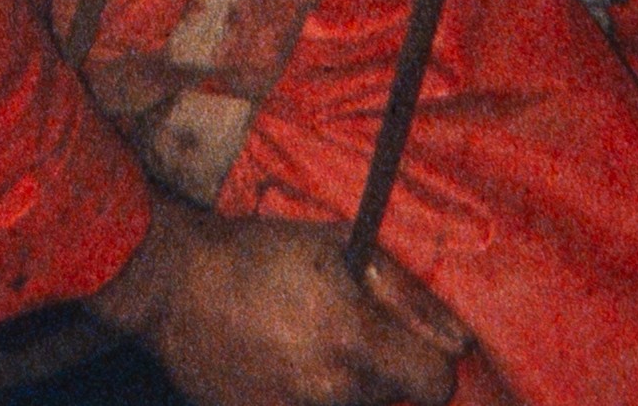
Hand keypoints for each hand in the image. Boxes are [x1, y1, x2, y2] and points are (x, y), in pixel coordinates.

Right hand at [84, 194, 468, 405]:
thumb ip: (406, 294)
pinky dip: (312, 395)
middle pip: (397, 402)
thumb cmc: (263, 255)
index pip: (436, 384)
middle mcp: (332, 392)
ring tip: (315, 344)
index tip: (412, 340)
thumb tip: (461, 340)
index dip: (433, 360)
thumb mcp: (341, 247)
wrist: (176, 286)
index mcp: (356, 341)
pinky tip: (287, 365)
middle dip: (390, 370)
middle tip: (355, 331)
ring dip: (353, 384)